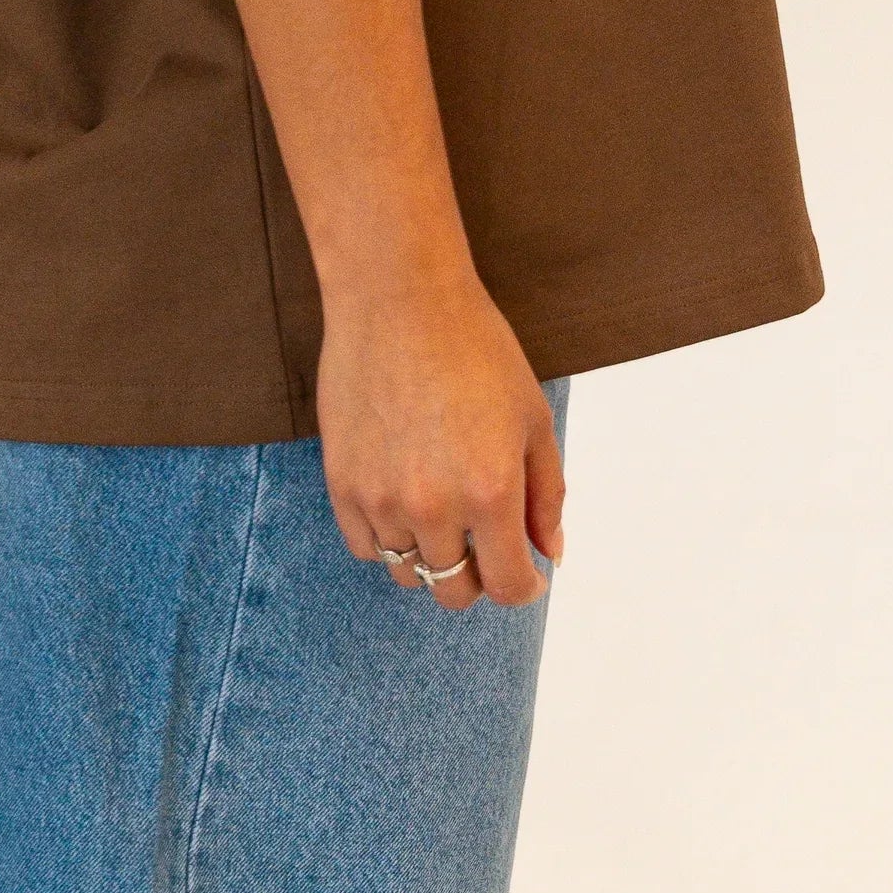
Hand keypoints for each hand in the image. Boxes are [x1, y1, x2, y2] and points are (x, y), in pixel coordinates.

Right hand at [315, 267, 563, 610]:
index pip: (509, 585)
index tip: (526, 575)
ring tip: (441, 511)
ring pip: (407, 572)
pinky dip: (388, 539)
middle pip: (454, 591)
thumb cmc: (476, 350)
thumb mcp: (533, 420)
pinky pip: (365, 546)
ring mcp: (382, 498)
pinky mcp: (342, 483)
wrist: (399, 300)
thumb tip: (549, 553)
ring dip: (431, 555)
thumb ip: (546, 495)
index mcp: (491, 492)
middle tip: (484, 547)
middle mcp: (434, 506)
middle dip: (478, 579)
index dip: (525, 587)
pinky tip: (404, 504)